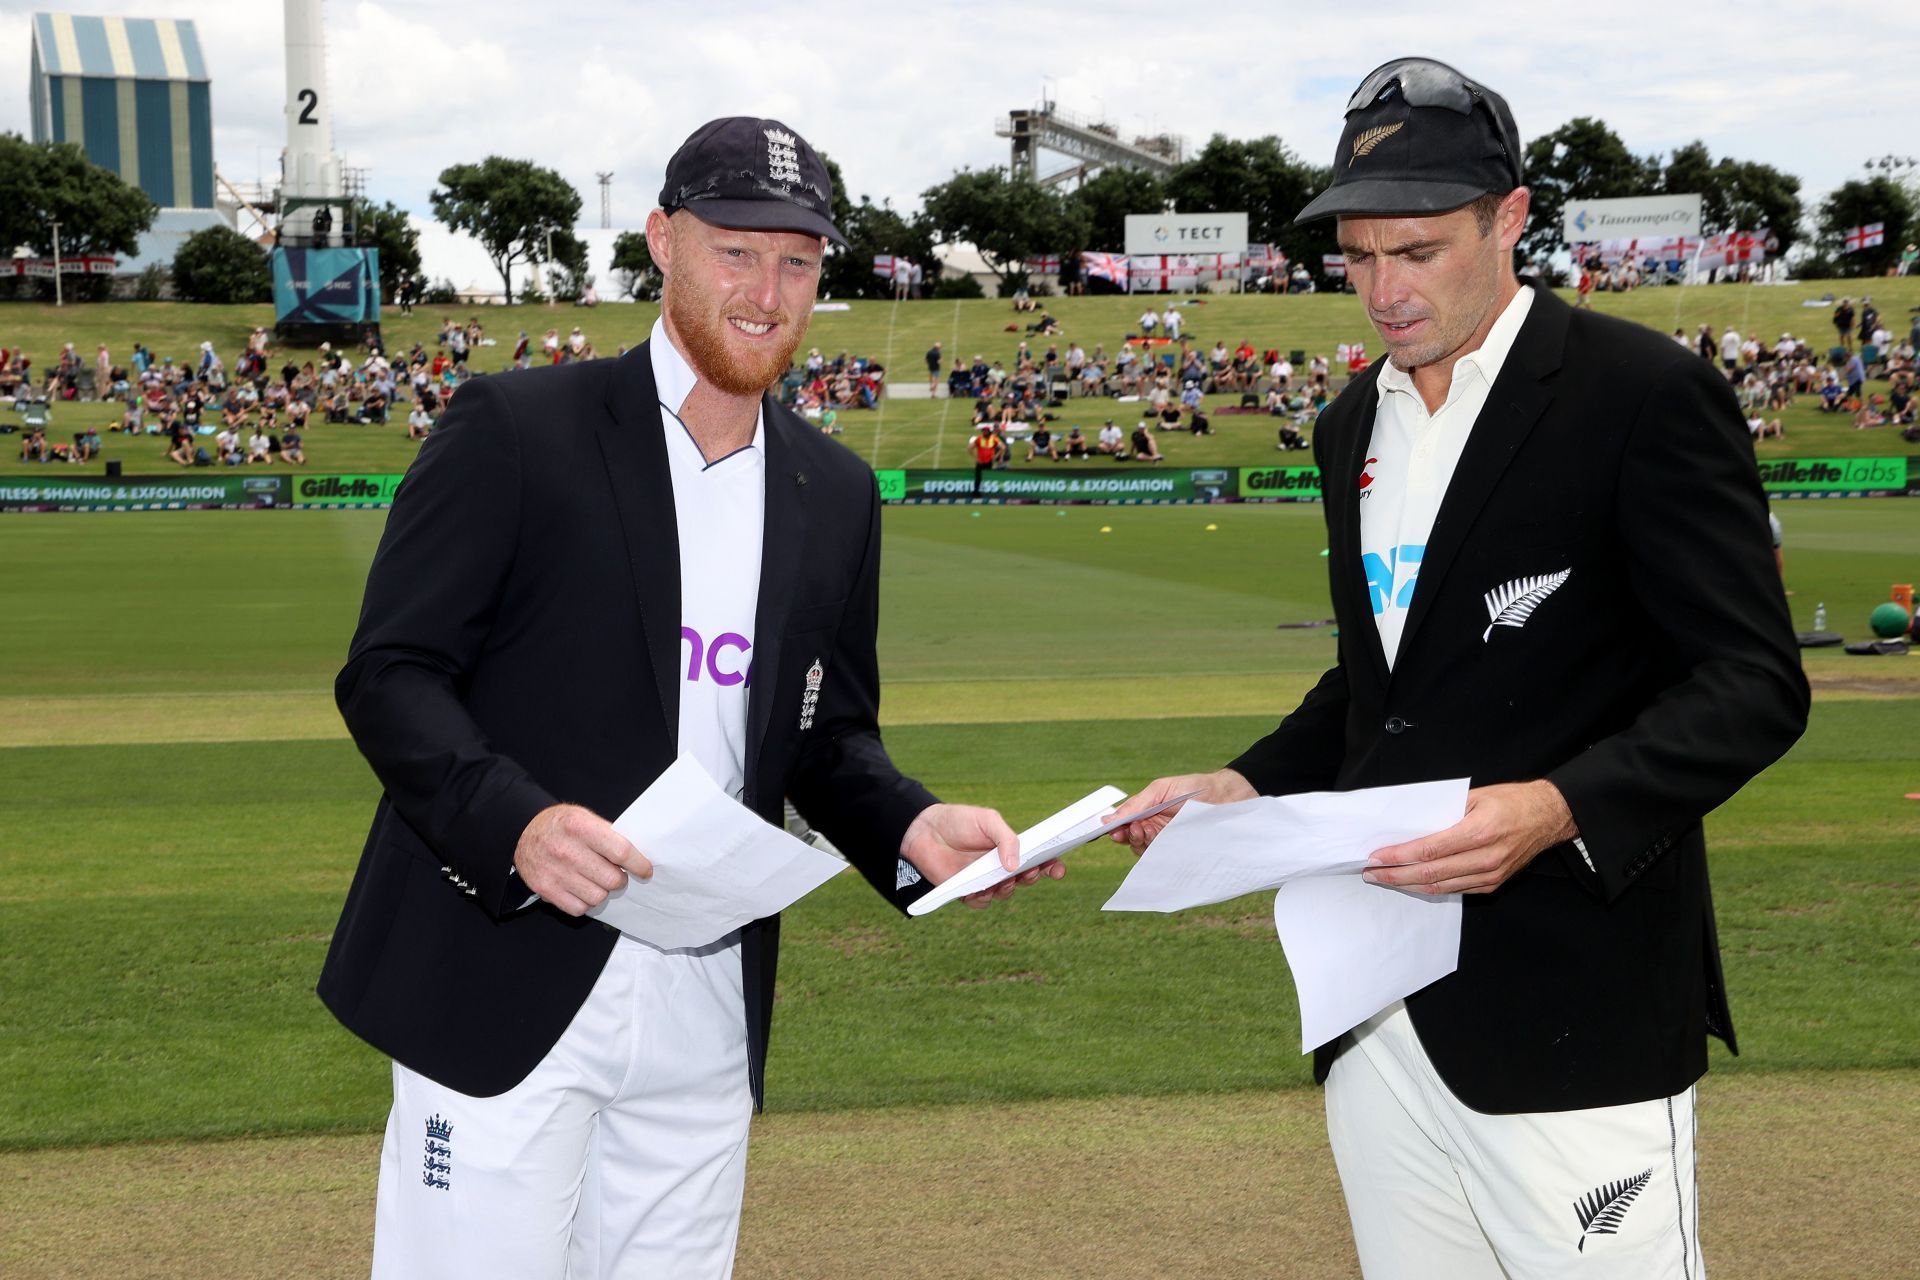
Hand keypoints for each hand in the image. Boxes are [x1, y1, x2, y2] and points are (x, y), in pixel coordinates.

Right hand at [513, 803, 652, 915]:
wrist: (523, 831)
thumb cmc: (561, 825)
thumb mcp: (585, 817)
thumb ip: (609, 835)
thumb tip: (637, 857)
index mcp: (580, 827)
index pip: (621, 852)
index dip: (638, 864)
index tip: (644, 870)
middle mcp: (566, 850)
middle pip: (612, 879)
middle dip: (620, 878)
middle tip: (615, 873)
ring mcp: (554, 872)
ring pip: (598, 897)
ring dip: (602, 891)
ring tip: (596, 879)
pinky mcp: (544, 888)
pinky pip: (579, 908)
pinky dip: (585, 902)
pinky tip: (581, 888)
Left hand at [901, 803, 1057, 909]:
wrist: (926, 830)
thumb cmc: (959, 821)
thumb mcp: (987, 820)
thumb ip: (1006, 838)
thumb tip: (1015, 865)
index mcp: (1011, 848)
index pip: (1039, 859)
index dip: (1053, 866)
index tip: (1059, 870)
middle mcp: (1001, 866)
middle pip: (1026, 879)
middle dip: (1031, 877)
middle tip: (1028, 870)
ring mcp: (985, 879)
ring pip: (1005, 893)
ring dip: (1007, 888)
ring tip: (1000, 878)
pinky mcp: (967, 891)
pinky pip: (981, 902)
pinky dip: (982, 897)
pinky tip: (978, 889)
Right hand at [1109, 768, 1256, 854]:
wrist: (1226, 796)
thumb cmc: (1194, 788)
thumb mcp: (1160, 790)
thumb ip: (1137, 804)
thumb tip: (1108, 819)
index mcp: (1146, 811)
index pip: (1123, 823)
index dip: (1113, 828)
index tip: (1109, 830)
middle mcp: (1153, 827)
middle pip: (1130, 839)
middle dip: (1126, 836)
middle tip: (1133, 829)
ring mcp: (1166, 840)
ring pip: (1144, 850)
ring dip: (1141, 842)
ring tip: (1148, 830)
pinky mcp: (1179, 851)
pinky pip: (1163, 858)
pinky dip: (1156, 854)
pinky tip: (1159, 843)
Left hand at [1362, 781, 1576, 894]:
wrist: (1548, 816)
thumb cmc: (1511, 801)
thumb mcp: (1475, 796)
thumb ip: (1443, 811)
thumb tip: (1408, 824)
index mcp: (1479, 832)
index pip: (1429, 850)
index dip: (1399, 856)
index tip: (1376, 856)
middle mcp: (1486, 857)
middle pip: (1431, 873)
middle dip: (1396, 875)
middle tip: (1372, 873)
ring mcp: (1491, 874)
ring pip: (1441, 886)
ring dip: (1409, 885)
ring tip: (1386, 879)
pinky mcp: (1494, 883)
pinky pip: (1456, 890)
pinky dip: (1431, 887)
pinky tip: (1414, 882)